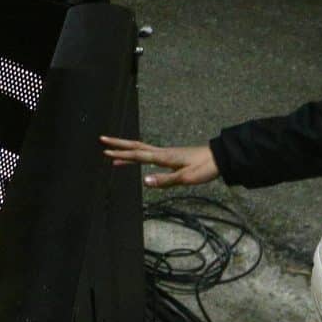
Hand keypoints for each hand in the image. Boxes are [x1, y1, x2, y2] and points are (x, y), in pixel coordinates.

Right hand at [99, 137, 219, 186]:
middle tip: (103, 140)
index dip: (121, 154)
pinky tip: (135, 160)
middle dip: (118, 144)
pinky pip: (148, 154)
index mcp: (163, 157)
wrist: (218, 159)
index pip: (137, 155)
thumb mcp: (185, 178)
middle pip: (135, 146)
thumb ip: (164, 180)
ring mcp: (165, 153)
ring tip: (112, 153)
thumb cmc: (203, 168)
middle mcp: (161, 153)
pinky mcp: (170, 156)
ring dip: (126, 150)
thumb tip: (144, 181)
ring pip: (140, 149)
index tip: (106, 151)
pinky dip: (137, 155)